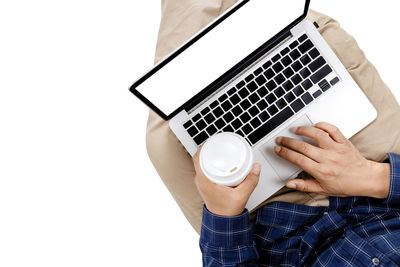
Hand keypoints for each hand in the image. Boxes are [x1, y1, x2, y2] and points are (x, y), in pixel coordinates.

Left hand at [193, 146, 260, 216]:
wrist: (223, 222)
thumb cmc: (228, 211)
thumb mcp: (242, 195)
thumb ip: (251, 181)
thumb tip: (256, 167)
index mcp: (205, 181)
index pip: (197, 158)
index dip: (203, 147)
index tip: (211, 140)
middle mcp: (200, 181)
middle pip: (199, 159)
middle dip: (207, 148)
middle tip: (217, 142)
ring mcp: (202, 183)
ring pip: (201, 164)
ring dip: (207, 155)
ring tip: (218, 148)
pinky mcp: (206, 184)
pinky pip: (204, 169)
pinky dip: (209, 162)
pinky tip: (217, 159)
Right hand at [274, 122, 390, 198]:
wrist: (366, 179)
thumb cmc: (345, 185)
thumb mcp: (323, 189)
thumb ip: (304, 186)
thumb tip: (289, 184)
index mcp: (322, 172)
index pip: (298, 159)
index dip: (285, 153)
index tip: (278, 149)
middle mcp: (328, 159)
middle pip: (303, 146)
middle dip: (288, 141)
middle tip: (280, 139)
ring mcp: (336, 149)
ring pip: (316, 135)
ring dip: (303, 130)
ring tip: (294, 130)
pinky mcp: (344, 142)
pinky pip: (332, 129)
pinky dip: (322, 125)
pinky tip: (314, 126)